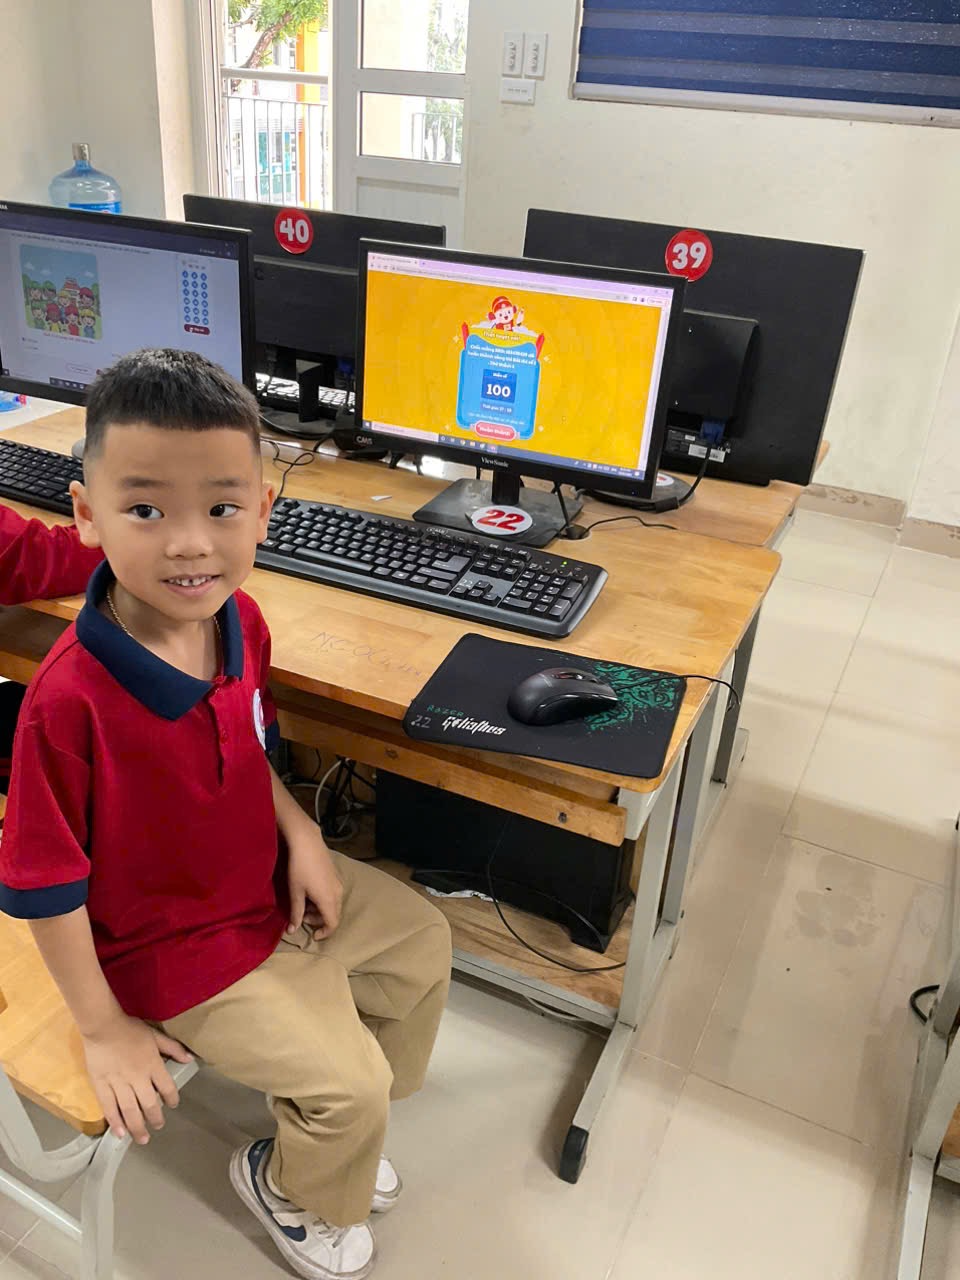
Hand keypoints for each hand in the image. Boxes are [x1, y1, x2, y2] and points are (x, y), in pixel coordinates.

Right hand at [82, 1014, 192, 1143]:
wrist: (102, 1026)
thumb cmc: (130, 1029)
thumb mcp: (155, 1035)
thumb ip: (173, 1048)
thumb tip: (190, 1059)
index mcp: (152, 1065)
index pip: (167, 1087)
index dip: (172, 1098)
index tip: (173, 1104)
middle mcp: (137, 1078)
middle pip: (149, 1104)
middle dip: (155, 1118)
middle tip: (159, 1126)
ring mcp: (118, 1084)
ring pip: (130, 1110)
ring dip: (137, 1127)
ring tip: (143, 1139)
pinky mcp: (101, 1086)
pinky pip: (109, 1107)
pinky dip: (115, 1122)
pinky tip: (120, 1134)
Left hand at [288, 827, 342, 940]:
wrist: (307, 842)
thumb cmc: (299, 868)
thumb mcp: (295, 892)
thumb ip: (296, 913)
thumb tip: (292, 931)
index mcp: (329, 900)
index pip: (333, 924)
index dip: (324, 933)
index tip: (313, 935)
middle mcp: (338, 893)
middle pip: (334, 915)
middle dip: (319, 920)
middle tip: (302, 917)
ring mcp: (338, 882)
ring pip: (334, 904)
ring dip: (320, 909)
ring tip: (304, 904)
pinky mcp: (336, 874)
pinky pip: (333, 894)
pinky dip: (323, 899)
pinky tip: (310, 892)